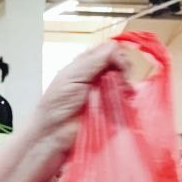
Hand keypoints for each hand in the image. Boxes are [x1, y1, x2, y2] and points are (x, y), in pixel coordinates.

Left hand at [27, 41, 127, 178]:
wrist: (54, 133)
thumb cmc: (57, 103)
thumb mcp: (73, 75)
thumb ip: (94, 60)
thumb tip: (116, 48)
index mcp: (86, 64)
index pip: (109, 50)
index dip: (117, 55)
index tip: (119, 65)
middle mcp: (98, 76)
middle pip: (121, 65)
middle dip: (123, 70)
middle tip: (119, 80)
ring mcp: (106, 94)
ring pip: (125, 82)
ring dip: (124, 86)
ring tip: (119, 94)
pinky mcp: (111, 111)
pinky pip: (126, 102)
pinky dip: (127, 101)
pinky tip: (123, 103)